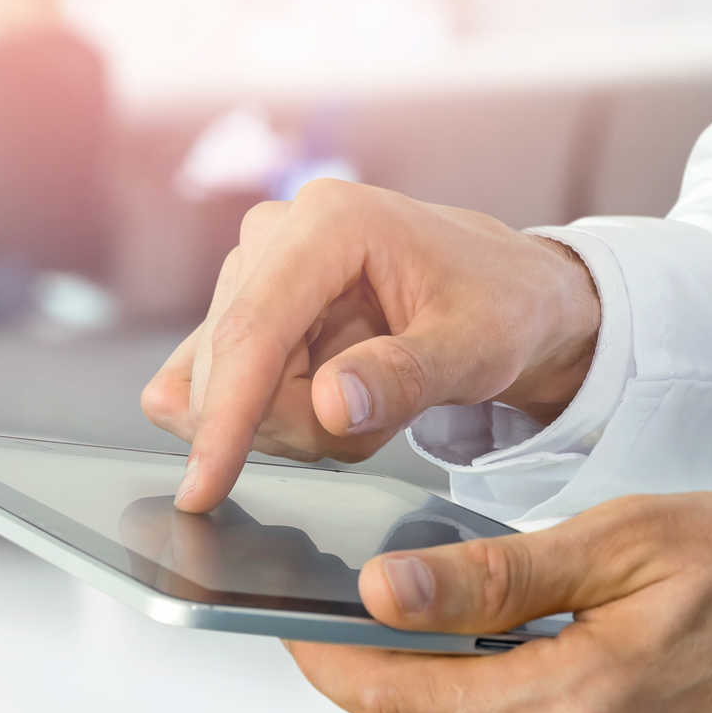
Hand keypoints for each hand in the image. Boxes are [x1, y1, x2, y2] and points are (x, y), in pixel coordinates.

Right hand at [141, 180, 600, 510]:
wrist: (506, 291)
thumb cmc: (499, 307)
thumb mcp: (478, 349)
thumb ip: (406, 377)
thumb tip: (329, 405)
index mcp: (329, 222)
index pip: (252, 331)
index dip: (225, 416)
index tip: (205, 490)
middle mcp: (275, 233)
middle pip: (234, 370)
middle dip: (301, 424)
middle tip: (387, 411)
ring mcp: (251, 269)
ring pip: (225, 388)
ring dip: (298, 422)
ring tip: (376, 393)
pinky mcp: (240, 305)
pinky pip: (217, 387)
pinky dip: (275, 415)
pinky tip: (333, 393)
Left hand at [286, 492, 711, 712]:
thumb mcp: (632, 539)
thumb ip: (497, 580)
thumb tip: (383, 595)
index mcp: (582, 709)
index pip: (403, 700)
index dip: (332, 661)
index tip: (289, 621)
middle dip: (429, 653)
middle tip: (436, 575)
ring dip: (505, 678)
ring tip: (564, 604)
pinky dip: (561, 709)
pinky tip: (613, 654)